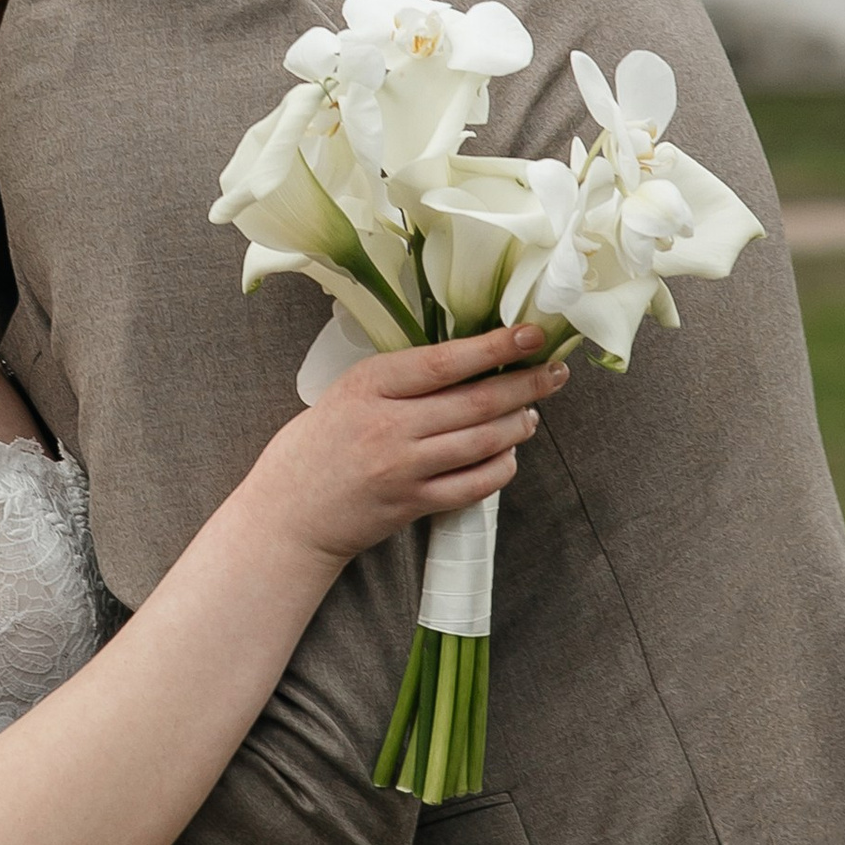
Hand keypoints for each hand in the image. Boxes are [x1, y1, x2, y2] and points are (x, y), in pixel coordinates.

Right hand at [246, 324, 568, 571]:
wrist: (290, 511)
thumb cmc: (319, 443)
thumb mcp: (349, 391)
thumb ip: (402, 377)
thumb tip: (470, 358)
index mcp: (369, 385)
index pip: (444, 361)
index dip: (495, 346)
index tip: (531, 333)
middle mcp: (388, 426)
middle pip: (476, 401)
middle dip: (526, 384)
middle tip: (555, 373)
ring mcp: (402, 469)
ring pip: (483, 442)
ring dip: (519, 425)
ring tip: (532, 413)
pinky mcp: (413, 505)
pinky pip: (474, 485)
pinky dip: (501, 467)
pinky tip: (508, 455)